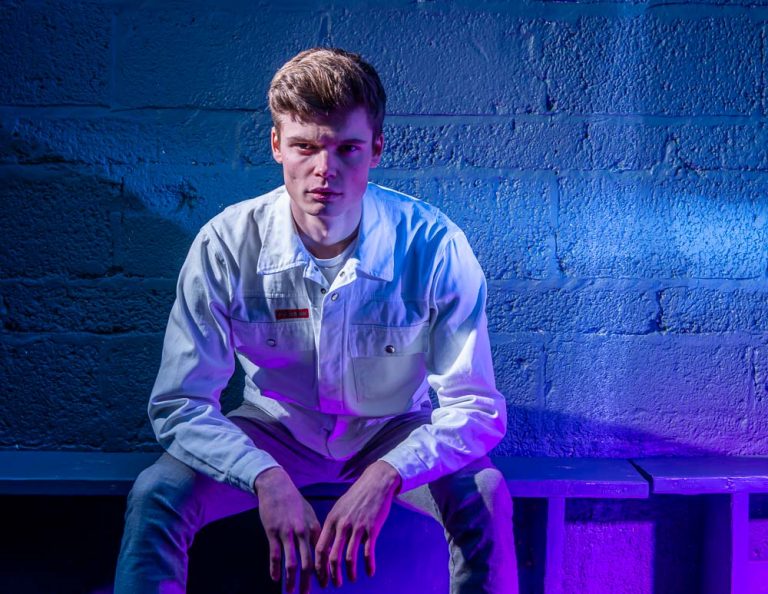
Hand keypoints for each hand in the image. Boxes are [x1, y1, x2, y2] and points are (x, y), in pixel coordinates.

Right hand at [254, 467, 320, 593]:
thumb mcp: (308, 514)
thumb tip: (320, 550)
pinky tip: (275, 579)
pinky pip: (274, 554)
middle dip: (308, 582)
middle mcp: (303, 532)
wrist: (276, 486)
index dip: (323, 571)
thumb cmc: (293, 501)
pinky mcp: (273, 532)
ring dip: (291, 580)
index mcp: (314, 528)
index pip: (321, 555)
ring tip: (291, 593)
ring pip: (291, 562)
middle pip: (308, 563)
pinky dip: (275, 568)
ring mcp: (287, 533)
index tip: (325, 584)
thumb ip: (314, 532)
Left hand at [314, 460, 401, 586]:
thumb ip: (333, 526)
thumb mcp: (339, 507)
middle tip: (334, 584)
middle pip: (332, 556)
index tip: (320, 578)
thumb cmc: (356, 496)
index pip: (320, 548)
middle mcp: (342, 524)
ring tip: (350, 580)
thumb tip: (331, 545)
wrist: (376, 483)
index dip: (319, 566)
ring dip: (349, 573)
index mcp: (331, 520)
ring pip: (349, 557)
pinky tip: (370, 572)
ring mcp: (357, 527)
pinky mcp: (372, 528)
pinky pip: (368, 552)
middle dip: (331, 575)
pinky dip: (368, 565)